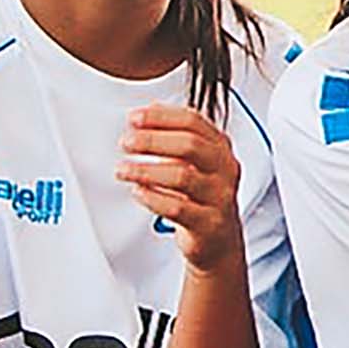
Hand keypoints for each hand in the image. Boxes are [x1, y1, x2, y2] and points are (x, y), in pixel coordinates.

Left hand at [118, 106, 243, 273]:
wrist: (219, 238)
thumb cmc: (203, 195)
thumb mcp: (196, 160)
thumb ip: (177, 135)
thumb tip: (150, 109)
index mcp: (220, 148)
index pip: (193, 122)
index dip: (161, 117)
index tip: (135, 118)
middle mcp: (224, 169)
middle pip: (190, 145)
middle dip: (153, 140)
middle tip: (126, 142)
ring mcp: (219, 196)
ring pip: (182, 176)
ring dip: (146, 170)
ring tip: (123, 169)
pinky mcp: (208, 223)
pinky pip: (178, 209)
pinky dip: (153, 198)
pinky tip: (138, 192)